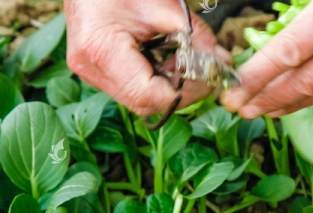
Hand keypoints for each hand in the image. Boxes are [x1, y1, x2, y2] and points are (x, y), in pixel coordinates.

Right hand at [66, 0, 229, 116]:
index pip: (148, 95)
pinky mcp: (96, 73)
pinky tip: (168, 63)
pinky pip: (131, 90)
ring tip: (186, 63)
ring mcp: (91, 74)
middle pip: (144, 103)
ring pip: (139, 101)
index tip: (208, 78)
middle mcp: (92, 69)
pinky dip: (156, 81)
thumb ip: (194, 35)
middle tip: (205, 72)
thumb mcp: (164, 5)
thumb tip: (222, 61)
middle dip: (180, 92)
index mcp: (102, 49)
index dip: (183, 93)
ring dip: (169, 88)